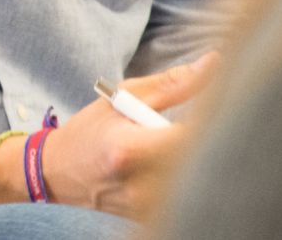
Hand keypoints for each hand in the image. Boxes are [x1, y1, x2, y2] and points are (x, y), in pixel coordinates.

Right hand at [40, 53, 218, 219]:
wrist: (58, 172)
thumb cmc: (91, 130)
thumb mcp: (124, 97)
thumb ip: (172, 84)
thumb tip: (213, 63)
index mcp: (129, 148)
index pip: (190, 140)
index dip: (213, 123)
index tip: (223, 108)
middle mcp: (137, 184)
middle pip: (197, 164)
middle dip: (209, 143)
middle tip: (214, 126)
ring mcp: (142, 207)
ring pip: (192, 182)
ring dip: (197, 162)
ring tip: (187, 148)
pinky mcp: (145, 219)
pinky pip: (180, 197)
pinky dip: (184, 179)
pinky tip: (175, 169)